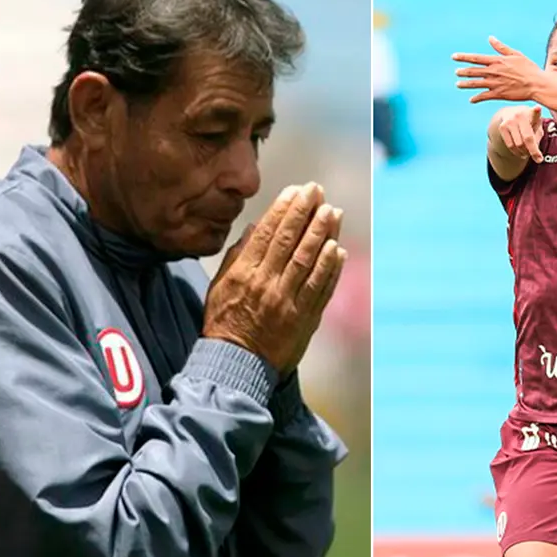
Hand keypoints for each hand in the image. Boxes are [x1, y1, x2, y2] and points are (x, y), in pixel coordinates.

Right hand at [204, 183, 347, 375]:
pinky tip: (338, 250)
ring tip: (333, 213)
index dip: (284, 209)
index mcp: (244, 275)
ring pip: (310, 262)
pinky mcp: (304, 319)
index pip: (268, 234)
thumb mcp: (219, 286)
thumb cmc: (224, 322)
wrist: (236, 365)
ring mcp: (288, 302)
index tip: (296, 191)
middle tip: (317, 191)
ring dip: (323, 235)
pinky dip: (331, 269)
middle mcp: (267, 285)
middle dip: (306, 213)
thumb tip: (256, 228)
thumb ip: (237, 256)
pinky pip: (322, 289)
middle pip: (291, 242)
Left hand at [453, 37, 544, 103]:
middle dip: (463, 71)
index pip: (476, 58)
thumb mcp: (516, 54)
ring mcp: (495, 84)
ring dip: (465, 84)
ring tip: (458, 84)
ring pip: (475, 84)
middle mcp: (494, 72)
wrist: (536, 84)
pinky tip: (471, 99)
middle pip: (473, 71)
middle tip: (456, 72)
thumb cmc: (528, 68)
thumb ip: (501, 48)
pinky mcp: (498, 94)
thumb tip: (490, 38)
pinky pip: (483, 96)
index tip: (454, 57)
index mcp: (497, 61)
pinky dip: (476, 98)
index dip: (463, 57)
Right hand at [496, 105, 543, 162]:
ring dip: (524, 152)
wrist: (510, 114)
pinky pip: (510, 145)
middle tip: (537, 158)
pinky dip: (516, 152)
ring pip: (518, 144)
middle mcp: (520, 115)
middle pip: (527, 139)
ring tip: (528, 154)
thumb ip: (537, 136)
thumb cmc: (529, 121)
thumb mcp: (537, 125)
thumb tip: (534, 151)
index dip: (536, 111)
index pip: (535, 112)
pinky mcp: (502, 127)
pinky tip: (521, 152)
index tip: (537, 108)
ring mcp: (510, 121)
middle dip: (533, 151)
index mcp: (532, 113)